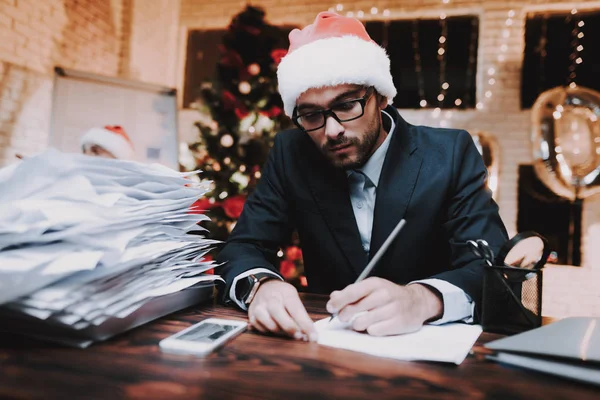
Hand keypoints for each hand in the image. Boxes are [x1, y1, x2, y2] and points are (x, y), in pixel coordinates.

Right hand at [248, 280, 316, 340]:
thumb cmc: (281, 293)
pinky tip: (275, 326)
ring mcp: (260, 308)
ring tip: (287, 330)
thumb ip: (300, 313)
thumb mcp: (292, 296)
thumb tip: (308, 332)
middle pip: (282, 319)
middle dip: (292, 330)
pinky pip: (263, 331)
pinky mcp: (252, 317)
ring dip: (282, 332)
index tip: (313, 337)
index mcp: (285, 294)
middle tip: (300, 337)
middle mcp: (271, 300)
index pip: (297, 311)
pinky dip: (271, 331)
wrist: (262, 286)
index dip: (306, 326)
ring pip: (272, 327)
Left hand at [326, 277, 442, 335]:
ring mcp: (392, 309)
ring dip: (357, 324)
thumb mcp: (371, 288)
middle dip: (344, 315)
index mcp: (375, 283)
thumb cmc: (388, 296)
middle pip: (353, 310)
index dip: (337, 302)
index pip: (351, 293)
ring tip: (362, 321)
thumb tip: (333, 297)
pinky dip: (371, 330)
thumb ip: (351, 292)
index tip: (331, 308)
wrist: (416, 302)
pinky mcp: (398, 324)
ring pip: (361, 323)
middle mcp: (384, 295)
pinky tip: (375, 325)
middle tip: (344, 317)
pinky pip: (373, 331)